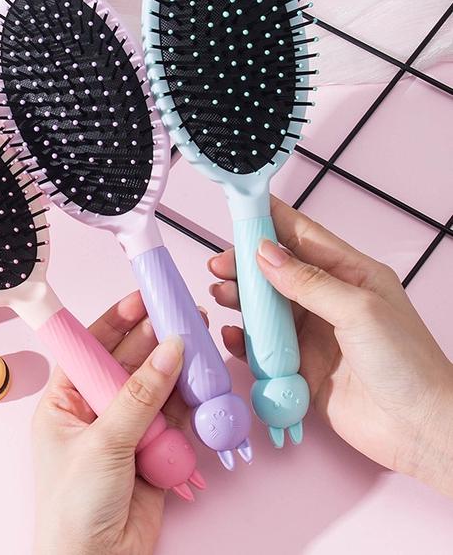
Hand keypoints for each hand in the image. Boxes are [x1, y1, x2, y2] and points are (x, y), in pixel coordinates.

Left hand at [32, 292, 197, 554]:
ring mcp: (125, 429)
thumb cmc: (74, 507)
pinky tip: (202, 382)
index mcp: (65, 401)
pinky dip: (188, 403)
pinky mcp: (152, 451)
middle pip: (128, 363)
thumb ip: (141, 396)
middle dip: (153, 341)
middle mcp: (95, 410)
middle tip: (182, 316)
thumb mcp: (104, 443)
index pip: (91, 349)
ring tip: (199, 342)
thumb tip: (169, 349)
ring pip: (155, 388)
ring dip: (176, 369)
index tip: (141, 300)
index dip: (116, 322)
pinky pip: (173, 418)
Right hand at [209, 198, 452, 496]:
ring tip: (220, 295)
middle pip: (276, 272)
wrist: (419, 429)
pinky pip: (263, 348)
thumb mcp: (359, 311)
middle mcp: (326, 300)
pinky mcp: (298, 366)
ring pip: (264, 308)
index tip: (240, 209)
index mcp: (349, 274)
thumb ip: (309, 282)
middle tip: (219, 264)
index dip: (271, 221)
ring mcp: (310, 334)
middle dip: (245, 265)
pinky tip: (231, 335)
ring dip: (240, 300)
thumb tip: (265, 253)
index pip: (303, 236)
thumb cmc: (406, 363)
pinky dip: (244, 340)